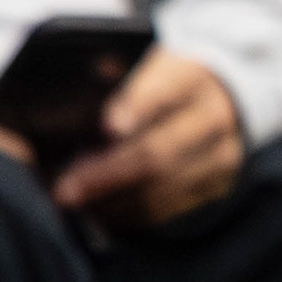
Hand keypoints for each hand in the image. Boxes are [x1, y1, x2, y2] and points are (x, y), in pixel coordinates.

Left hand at [51, 47, 242, 226]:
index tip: (108, 127)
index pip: (164, 90)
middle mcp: (212, 116)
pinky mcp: (214, 188)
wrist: (214, 104)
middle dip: (104, 175)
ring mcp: (218, 156)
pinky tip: (96, 206)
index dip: (136, 108)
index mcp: (190, 76)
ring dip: (108, 198)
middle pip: (157, 152)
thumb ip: (113, 78)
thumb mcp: (141, 69)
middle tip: (63, 190)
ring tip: (72, 197)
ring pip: (157, 189)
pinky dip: (122, 212)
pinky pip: (161, 211)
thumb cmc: (157, 86)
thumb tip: (88, 89)